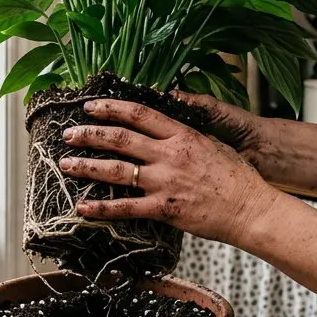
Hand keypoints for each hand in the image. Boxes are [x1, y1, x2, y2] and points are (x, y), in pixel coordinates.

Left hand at [59, 98, 279, 247]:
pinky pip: (126, 208)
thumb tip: (168, 122)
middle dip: (89, 134)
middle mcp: (170, 155)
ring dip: (87, 166)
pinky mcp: (164, 209)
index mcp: (182, 135)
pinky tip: (82, 207)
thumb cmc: (237, 178)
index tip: (90, 106)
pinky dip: (101, 207)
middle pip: (120, 139)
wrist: (251, 209)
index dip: (110, 108)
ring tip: (65, 164)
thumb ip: (187, 134)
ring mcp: (165, 182)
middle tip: (68, 134)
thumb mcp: (213, 144)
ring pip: (116, 170)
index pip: (139, 114)